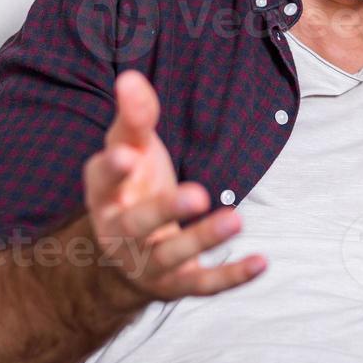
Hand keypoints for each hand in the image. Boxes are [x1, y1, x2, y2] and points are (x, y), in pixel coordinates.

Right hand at [81, 70, 265, 308]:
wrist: (126, 255)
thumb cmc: (132, 188)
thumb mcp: (131, 151)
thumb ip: (134, 118)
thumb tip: (130, 77)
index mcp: (104, 196)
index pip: (101, 181)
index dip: (112, 169)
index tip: (127, 154)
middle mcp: (119, 234)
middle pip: (137, 223)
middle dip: (164, 209)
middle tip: (198, 193)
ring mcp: (148, 263)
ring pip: (172, 255)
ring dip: (203, 239)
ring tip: (237, 219)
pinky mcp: (177, 285)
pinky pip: (204, 285)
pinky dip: (231, 276)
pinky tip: (261, 262)